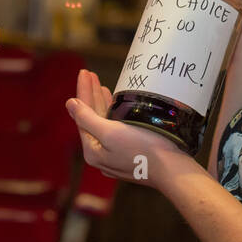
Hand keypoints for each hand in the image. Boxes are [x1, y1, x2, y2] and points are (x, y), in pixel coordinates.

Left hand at [66, 68, 181, 184]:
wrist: (171, 168)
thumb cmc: (141, 149)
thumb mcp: (110, 132)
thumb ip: (87, 118)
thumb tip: (69, 104)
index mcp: (92, 151)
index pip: (82, 115)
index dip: (83, 92)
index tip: (84, 72)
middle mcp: (101, 155)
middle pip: (91, 119)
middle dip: (91, 95)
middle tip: (90, 74)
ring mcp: (115, 155)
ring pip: (104, 123)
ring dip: (101, 103)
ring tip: (101, 86)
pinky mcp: (129, 152)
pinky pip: (115, 128)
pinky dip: (112, 114)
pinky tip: (114, 104)